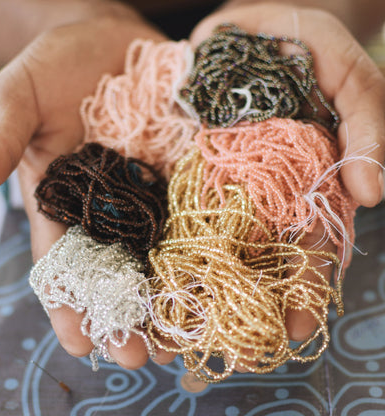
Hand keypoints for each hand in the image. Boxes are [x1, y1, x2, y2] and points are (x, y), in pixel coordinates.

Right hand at [0, 3, 175, 368]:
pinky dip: (204, 247)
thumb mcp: (20, 97)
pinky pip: (195, 214)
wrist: (112, 41)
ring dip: (171, 296)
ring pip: (159, 255)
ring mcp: (150, 193)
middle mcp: (108, 207)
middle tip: (145, 358)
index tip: (83, 342)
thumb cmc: (59, 66)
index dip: (70, 304)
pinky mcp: (184, 172)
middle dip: (129, 315)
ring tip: (185, 339)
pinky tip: (217, 278)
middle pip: (118, 271)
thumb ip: (0, 140)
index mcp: (63, 201)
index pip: (64, 263)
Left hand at [190, 1, 384, 370]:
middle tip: (235, 350)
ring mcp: (215, 182)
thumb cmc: (297, 42)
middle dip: (249, 301)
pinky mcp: (178, 169)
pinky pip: (171, 209)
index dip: (307, 285)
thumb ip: (369, 123)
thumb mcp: (344, 69)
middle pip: (257, 254)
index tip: (298, 328)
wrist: (237, 30)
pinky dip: (163, 243)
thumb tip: (372, 193)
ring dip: (199, 285)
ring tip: (184, 332)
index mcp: (302, 180)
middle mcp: (258, 191)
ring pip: (211, 240)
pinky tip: (151, 278)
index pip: (310, 242)